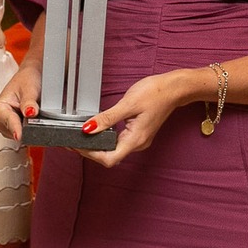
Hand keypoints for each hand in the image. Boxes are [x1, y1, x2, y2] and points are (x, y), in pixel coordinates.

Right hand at [0, 63, 41, 140]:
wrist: (31, 77)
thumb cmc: (27, 79)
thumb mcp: (30, 88)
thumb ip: (29, 102)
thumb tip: (30, 113)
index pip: (6, 121)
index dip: (15, 128)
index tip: (19, 135)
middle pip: (11, 132)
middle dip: (24, 128)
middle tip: (36, 118)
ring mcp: (6, 124)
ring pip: (17, 136)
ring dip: (27, 129)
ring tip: (34, 115)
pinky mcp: (14, 128)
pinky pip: (22, 136)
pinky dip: (28, 130)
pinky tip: (32, 120)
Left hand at [83, 69, 200, 168]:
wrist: (174, 88)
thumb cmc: (156, 93)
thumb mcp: (128, 104)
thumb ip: (106, 118)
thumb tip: (88, 129)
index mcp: (136, 140)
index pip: (109, 159)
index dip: (90, 155)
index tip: (76, 145)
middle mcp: (138, 143)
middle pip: (109, 157)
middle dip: (90, 151)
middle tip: (73, 140)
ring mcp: (139, 139)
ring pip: (113, 150)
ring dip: (96, 145)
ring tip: (81, 136)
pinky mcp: (138, 133)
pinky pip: (118, 142)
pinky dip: (105, 139)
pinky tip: (97, 131)